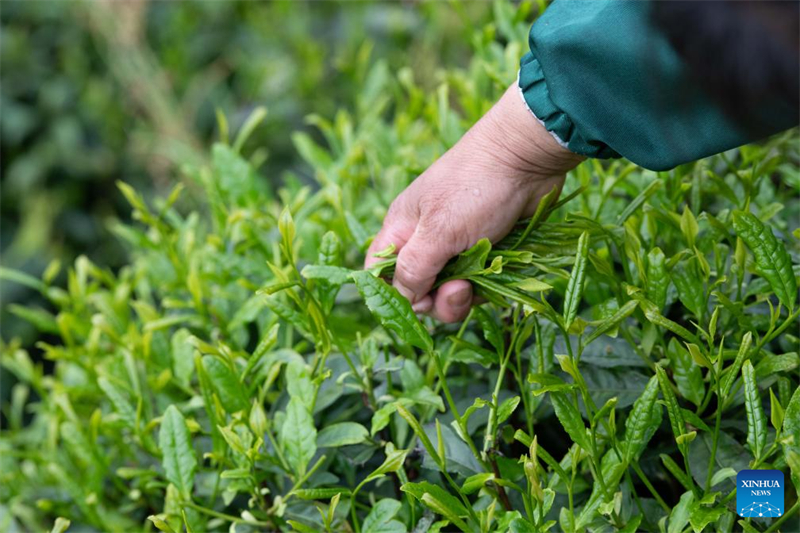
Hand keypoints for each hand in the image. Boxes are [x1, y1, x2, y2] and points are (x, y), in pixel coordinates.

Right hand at [365, 84, 582, 321]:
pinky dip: (487, 284)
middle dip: (438, 299)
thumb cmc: (475, 187)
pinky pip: (478, 282)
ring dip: (465, 295)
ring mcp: (457, 245)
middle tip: (460, 288)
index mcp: (402, 228)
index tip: (419, 301)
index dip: (393, 293)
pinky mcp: (485, 249)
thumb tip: (405, 298)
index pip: (380, 271)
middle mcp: (425, 239)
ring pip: (450, 290)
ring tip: (479, 279)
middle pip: (418, 289)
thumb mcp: (439, 231)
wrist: (528, 157)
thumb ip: (415, 268)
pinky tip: (498, 269)